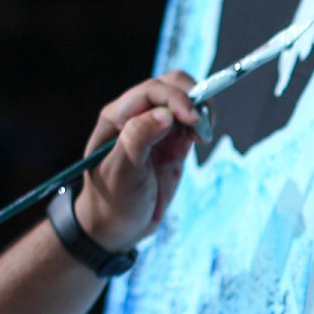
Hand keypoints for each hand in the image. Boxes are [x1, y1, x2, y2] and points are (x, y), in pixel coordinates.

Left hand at [73, 70, 199, 251]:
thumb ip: (138, 140)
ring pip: (185, 99)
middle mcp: (136, 116)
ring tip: (202, 135)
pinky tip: (200, 140)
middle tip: (202, 125)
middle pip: (170, 86)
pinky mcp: (173, 142)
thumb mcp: (120, 174)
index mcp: (117, 117)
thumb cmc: (111, 202)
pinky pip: (191, 121)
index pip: (150, 91)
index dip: (174, 99)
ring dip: (200, 110)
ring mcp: (156, 128)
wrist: (118, 228)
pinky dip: (202, 124)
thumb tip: (164, 114)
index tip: (192, 118)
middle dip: (191, 98)